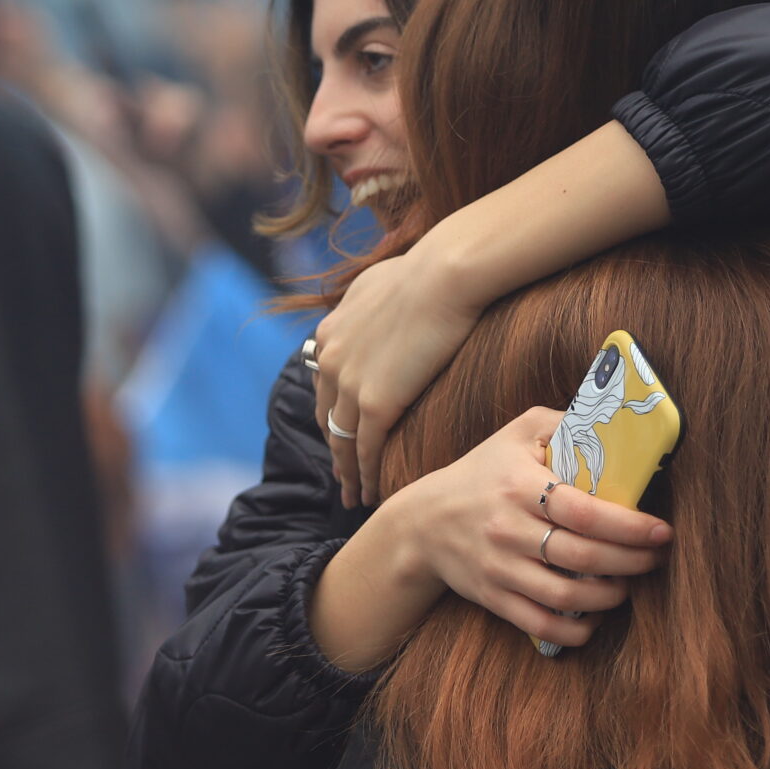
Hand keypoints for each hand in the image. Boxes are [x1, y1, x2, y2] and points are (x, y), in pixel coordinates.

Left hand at [314, 243, 484, 507]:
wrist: (445, 275)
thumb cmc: (427, 271)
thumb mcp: (379, 282)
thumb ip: (366, 304)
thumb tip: (373, 306)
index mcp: (330, 334)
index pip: (325, 387)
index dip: (332, 414)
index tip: (339, 434)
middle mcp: (330, 362)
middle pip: (327, 420)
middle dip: (333, 451)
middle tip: (341, 478)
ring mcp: (350, 385)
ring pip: (342, 442)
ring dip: (347, 473)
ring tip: (354, 497)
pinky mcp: (376, 404)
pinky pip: (366, 451)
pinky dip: (367, 475)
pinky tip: (373, 494)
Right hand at [393, 409, 673, 652]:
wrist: (424, 522)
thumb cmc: (484, 472)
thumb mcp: (519, 432)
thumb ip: (565, 424)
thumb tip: (619, 430)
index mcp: (519, 485)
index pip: (583, 510)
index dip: (628, 525)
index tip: (660, 531)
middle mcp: (508, 529)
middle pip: (581, 556)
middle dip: (631, 562)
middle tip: (656, 558)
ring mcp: (500, 568)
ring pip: (564, 596)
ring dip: (609, 597)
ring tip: (628, 585)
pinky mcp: (493, 598)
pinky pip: (539, 624)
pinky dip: (574, 630)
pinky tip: (595, 619)